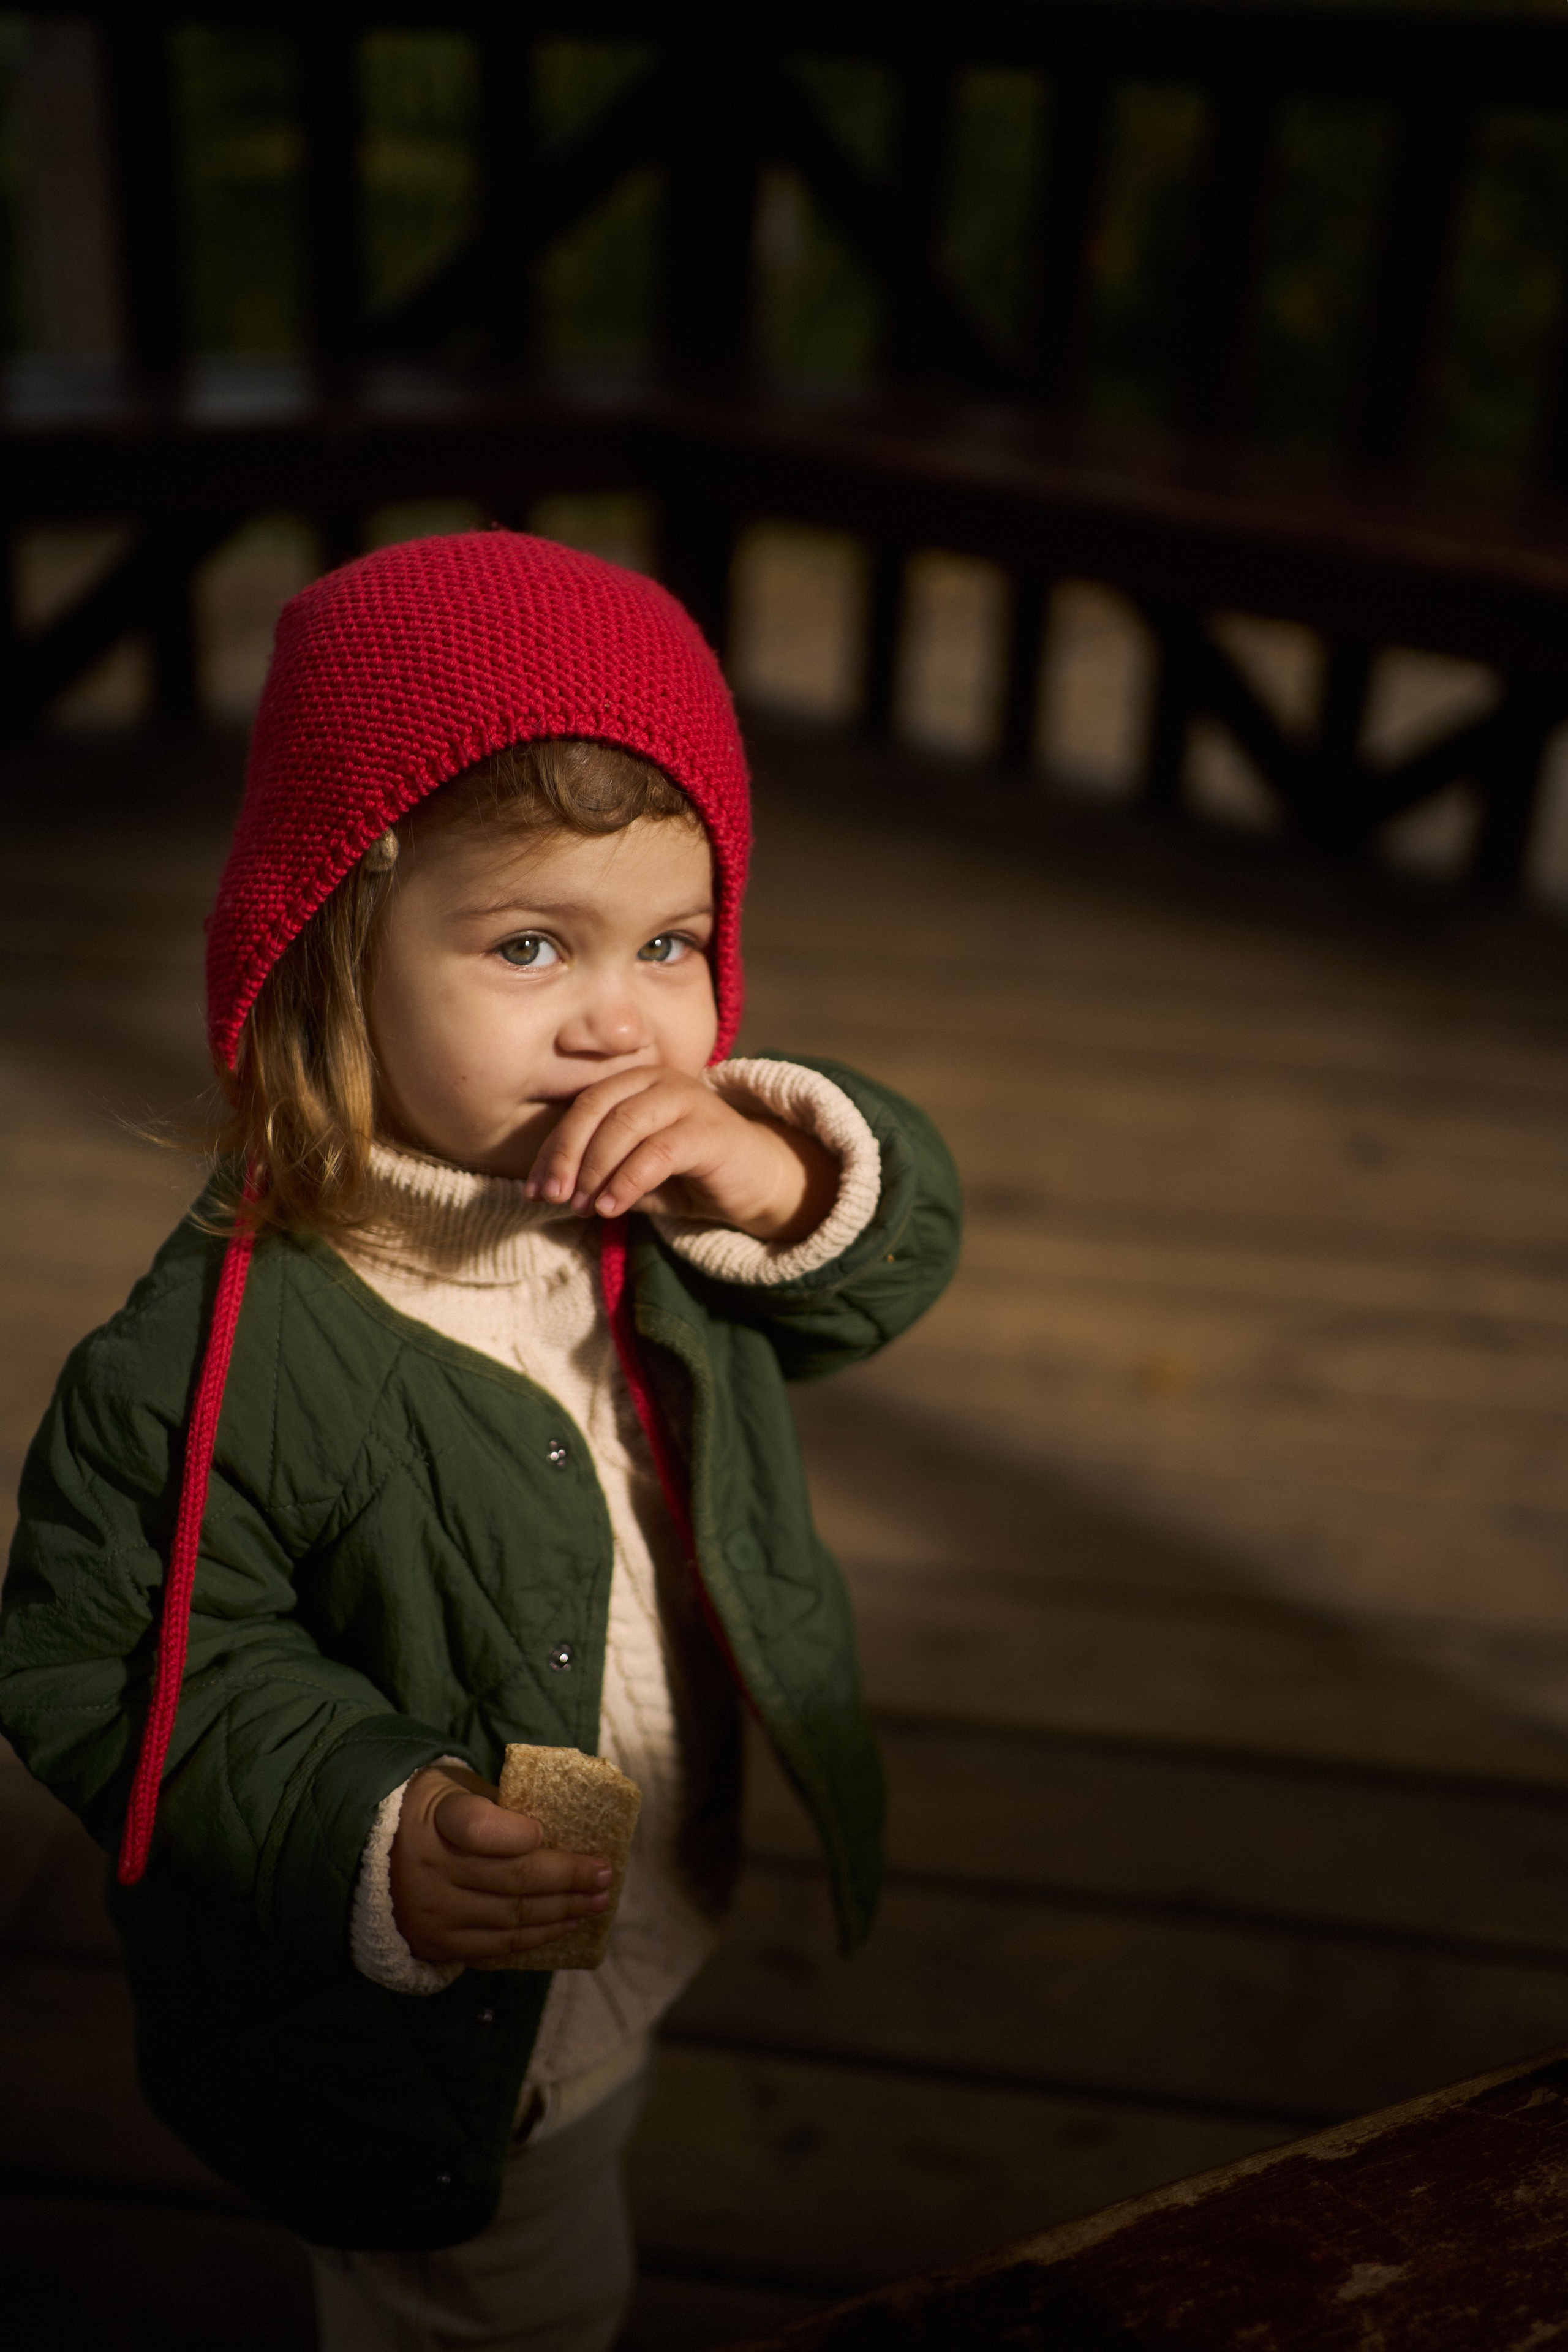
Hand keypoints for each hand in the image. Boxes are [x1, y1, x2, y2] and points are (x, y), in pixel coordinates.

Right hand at [389, 1763, 612, 1967]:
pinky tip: (566, 1924)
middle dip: (568, 1877)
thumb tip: (562, 1830)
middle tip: (605, 1874)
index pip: (479, 1827)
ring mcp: (433, 1911)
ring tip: (598, 1901)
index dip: (517, 1833)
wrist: (370, 1854)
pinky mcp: (436, 1943)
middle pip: (513, 1878)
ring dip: (563, 1910)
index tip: (544, 1832)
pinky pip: (497, 1946)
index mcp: (436, 1818)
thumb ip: (501, 1805)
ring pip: (512, 1916)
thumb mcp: (459, 1789)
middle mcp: (429, 1868)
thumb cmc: (435, 1812)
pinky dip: (537, 1936)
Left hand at [524, 1066, 836, 1244]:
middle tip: (553, 1197)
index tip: (534, 1190)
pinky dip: (628, 1181)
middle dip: (567, 1156)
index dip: (554, 1149)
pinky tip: (612, 1208)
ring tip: (583, 1208)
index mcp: (636, 1083)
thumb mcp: (635, 1175)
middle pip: (596, 1109)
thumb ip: (599, 1175)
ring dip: (596, 1170)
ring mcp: (688, 1099)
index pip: (582, 1107)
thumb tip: (551, 1191)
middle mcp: (660, 1080)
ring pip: (624, 1125)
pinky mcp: (710, 1130)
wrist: (759, 1184)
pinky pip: (657, 1152)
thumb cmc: (691, 1178)